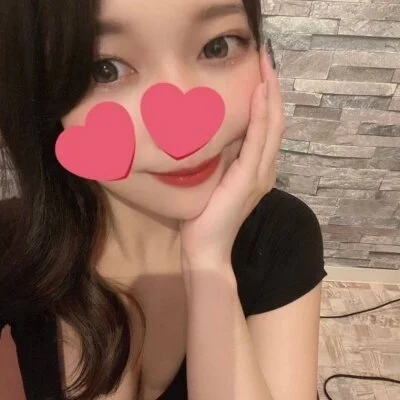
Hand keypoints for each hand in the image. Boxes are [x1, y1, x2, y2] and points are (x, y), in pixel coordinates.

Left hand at [179, 46, 285, 268]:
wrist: (207, 247)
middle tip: (266, 56)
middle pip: (276, 120)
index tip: (261, 70)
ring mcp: (260, 174)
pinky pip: (259, 141)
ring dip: (270, 93)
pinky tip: (260, 93)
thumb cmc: (207, 217)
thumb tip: (215, 135)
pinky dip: (262, 115)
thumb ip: (222, 160)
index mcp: (257, 169)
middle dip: (272, 87)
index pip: (267, 127)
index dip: (268, 97)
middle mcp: (265, 169)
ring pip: (273, 126)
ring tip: (266, 65)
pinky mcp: (249, 179)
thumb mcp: (215, 181)